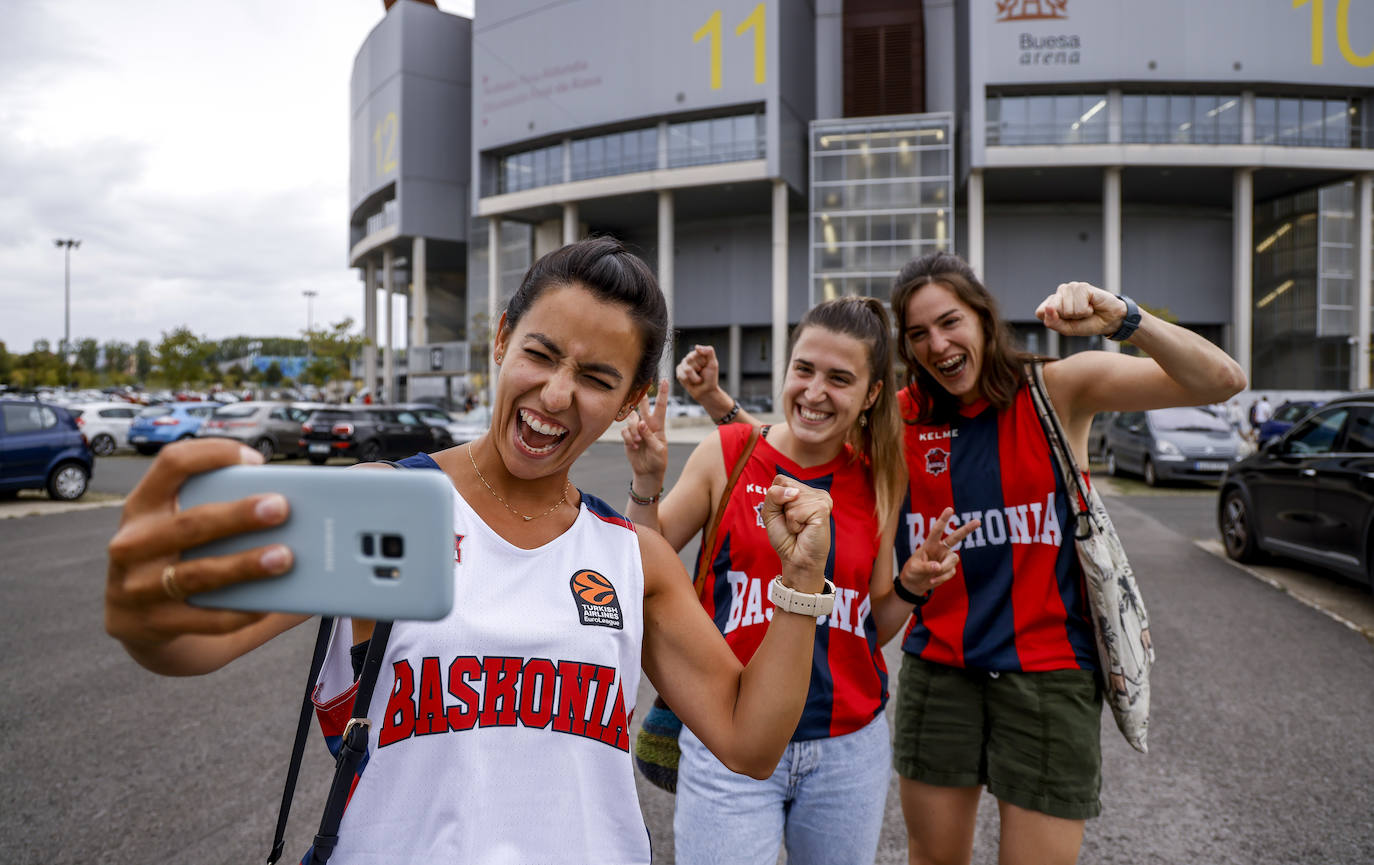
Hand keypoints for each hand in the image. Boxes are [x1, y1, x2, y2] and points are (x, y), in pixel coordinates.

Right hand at [105, 438, 293, 649]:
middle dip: (238, 515)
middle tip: (281, 508)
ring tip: (285, 557)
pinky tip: (270, 605)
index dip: (212, 454)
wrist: (137, 621)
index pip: (171, 464)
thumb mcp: (179, 528)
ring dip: (244, 565)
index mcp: (143, 506)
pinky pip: (203, 619)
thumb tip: (301, 504)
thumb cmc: (177, 558)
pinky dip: (240, 611)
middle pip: (190, 524)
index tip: (255, 459)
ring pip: (197, 574)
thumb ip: (223, 510)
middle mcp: (132, 543)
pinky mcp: (151, 624)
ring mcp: (136, 587)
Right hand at [621, 378, 668, 490]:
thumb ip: (650, 436)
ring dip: (633, 430)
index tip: (665, 380)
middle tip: (640, 386)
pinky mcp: (628, 436)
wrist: (648, 472)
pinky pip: (624, 431)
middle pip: (643, 406)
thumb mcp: (658, 449)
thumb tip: (641, 423)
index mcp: (658, 426)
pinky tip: (633, 445)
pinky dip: (628, 437)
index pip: (661, 406)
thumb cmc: (658, 461)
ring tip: (637, 442)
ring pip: (631, 420)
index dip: (662, 393)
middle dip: (641, 397)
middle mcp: (647, 425)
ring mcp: (637, 430)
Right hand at [676, 344, 720, 404]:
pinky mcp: (679, 374)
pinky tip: (692, 382)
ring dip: (695, 377)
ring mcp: (683, 366)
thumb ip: (709, 352)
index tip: (706, 365)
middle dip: (698, 369)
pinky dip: (689, 381)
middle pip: (689, 359)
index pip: (696, 352)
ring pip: (686, 369)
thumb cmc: (710, 378)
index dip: (702, 361)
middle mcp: (689, 358)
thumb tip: (696, 346)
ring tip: (698, 379)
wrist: (706, 391)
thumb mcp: (713, 364)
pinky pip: (682, 376)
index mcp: (698, 354)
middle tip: (701, 372)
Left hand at [759, 475, 831, 588]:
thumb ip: (774, 495)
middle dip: (781, 507)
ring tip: (799, 527)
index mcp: (803, 490)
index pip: (780, 479)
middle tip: (792, 523)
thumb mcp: (770, 512)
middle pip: (785, 485)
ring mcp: (821, 498)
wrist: (796, 559)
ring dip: (789, 518)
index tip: (784, 515)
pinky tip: (804, 530)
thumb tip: (794, 492)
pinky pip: (796, 511)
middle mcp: (814, 492)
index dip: (775, 499)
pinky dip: (794, 524)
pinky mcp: (823, 508)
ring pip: (790, 498)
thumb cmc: (785, 537)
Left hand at [896, 508, 979, 599]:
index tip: (950, 509)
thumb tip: (939, 567)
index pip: (937, 530)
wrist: (913, 584)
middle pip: (955, 538)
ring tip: (931, 576)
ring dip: (944, 569)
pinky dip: (941, 578)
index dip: (943, 519)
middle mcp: (940, 549)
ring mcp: (946, 559)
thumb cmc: (912, 572)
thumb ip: (926, 567)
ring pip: (954, 560)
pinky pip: (950, 572)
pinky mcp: (949, 569)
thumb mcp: (914, 568)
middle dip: (966, 529)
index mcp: (930, 544)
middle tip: (978, 521)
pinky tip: (932, 580)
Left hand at [1035, 281, 1130, 337]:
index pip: (1040, 312)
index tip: (1066, 321)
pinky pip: (1079, 307)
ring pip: (1066, 309)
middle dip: (1067, 318)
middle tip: (1079, 315)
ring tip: (1086, 310)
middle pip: (1053, 310)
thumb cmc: (1087, 323)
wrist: (1109, 320)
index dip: (1053, 320)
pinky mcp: (1082, 286)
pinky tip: (1092, 305)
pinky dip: (1087, 311)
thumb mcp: (1067, 329)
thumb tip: (1048, 309)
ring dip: (1079, 315)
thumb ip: (1053, 322)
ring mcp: (1070, 288)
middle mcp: (1059, 293)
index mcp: (1052, 302)